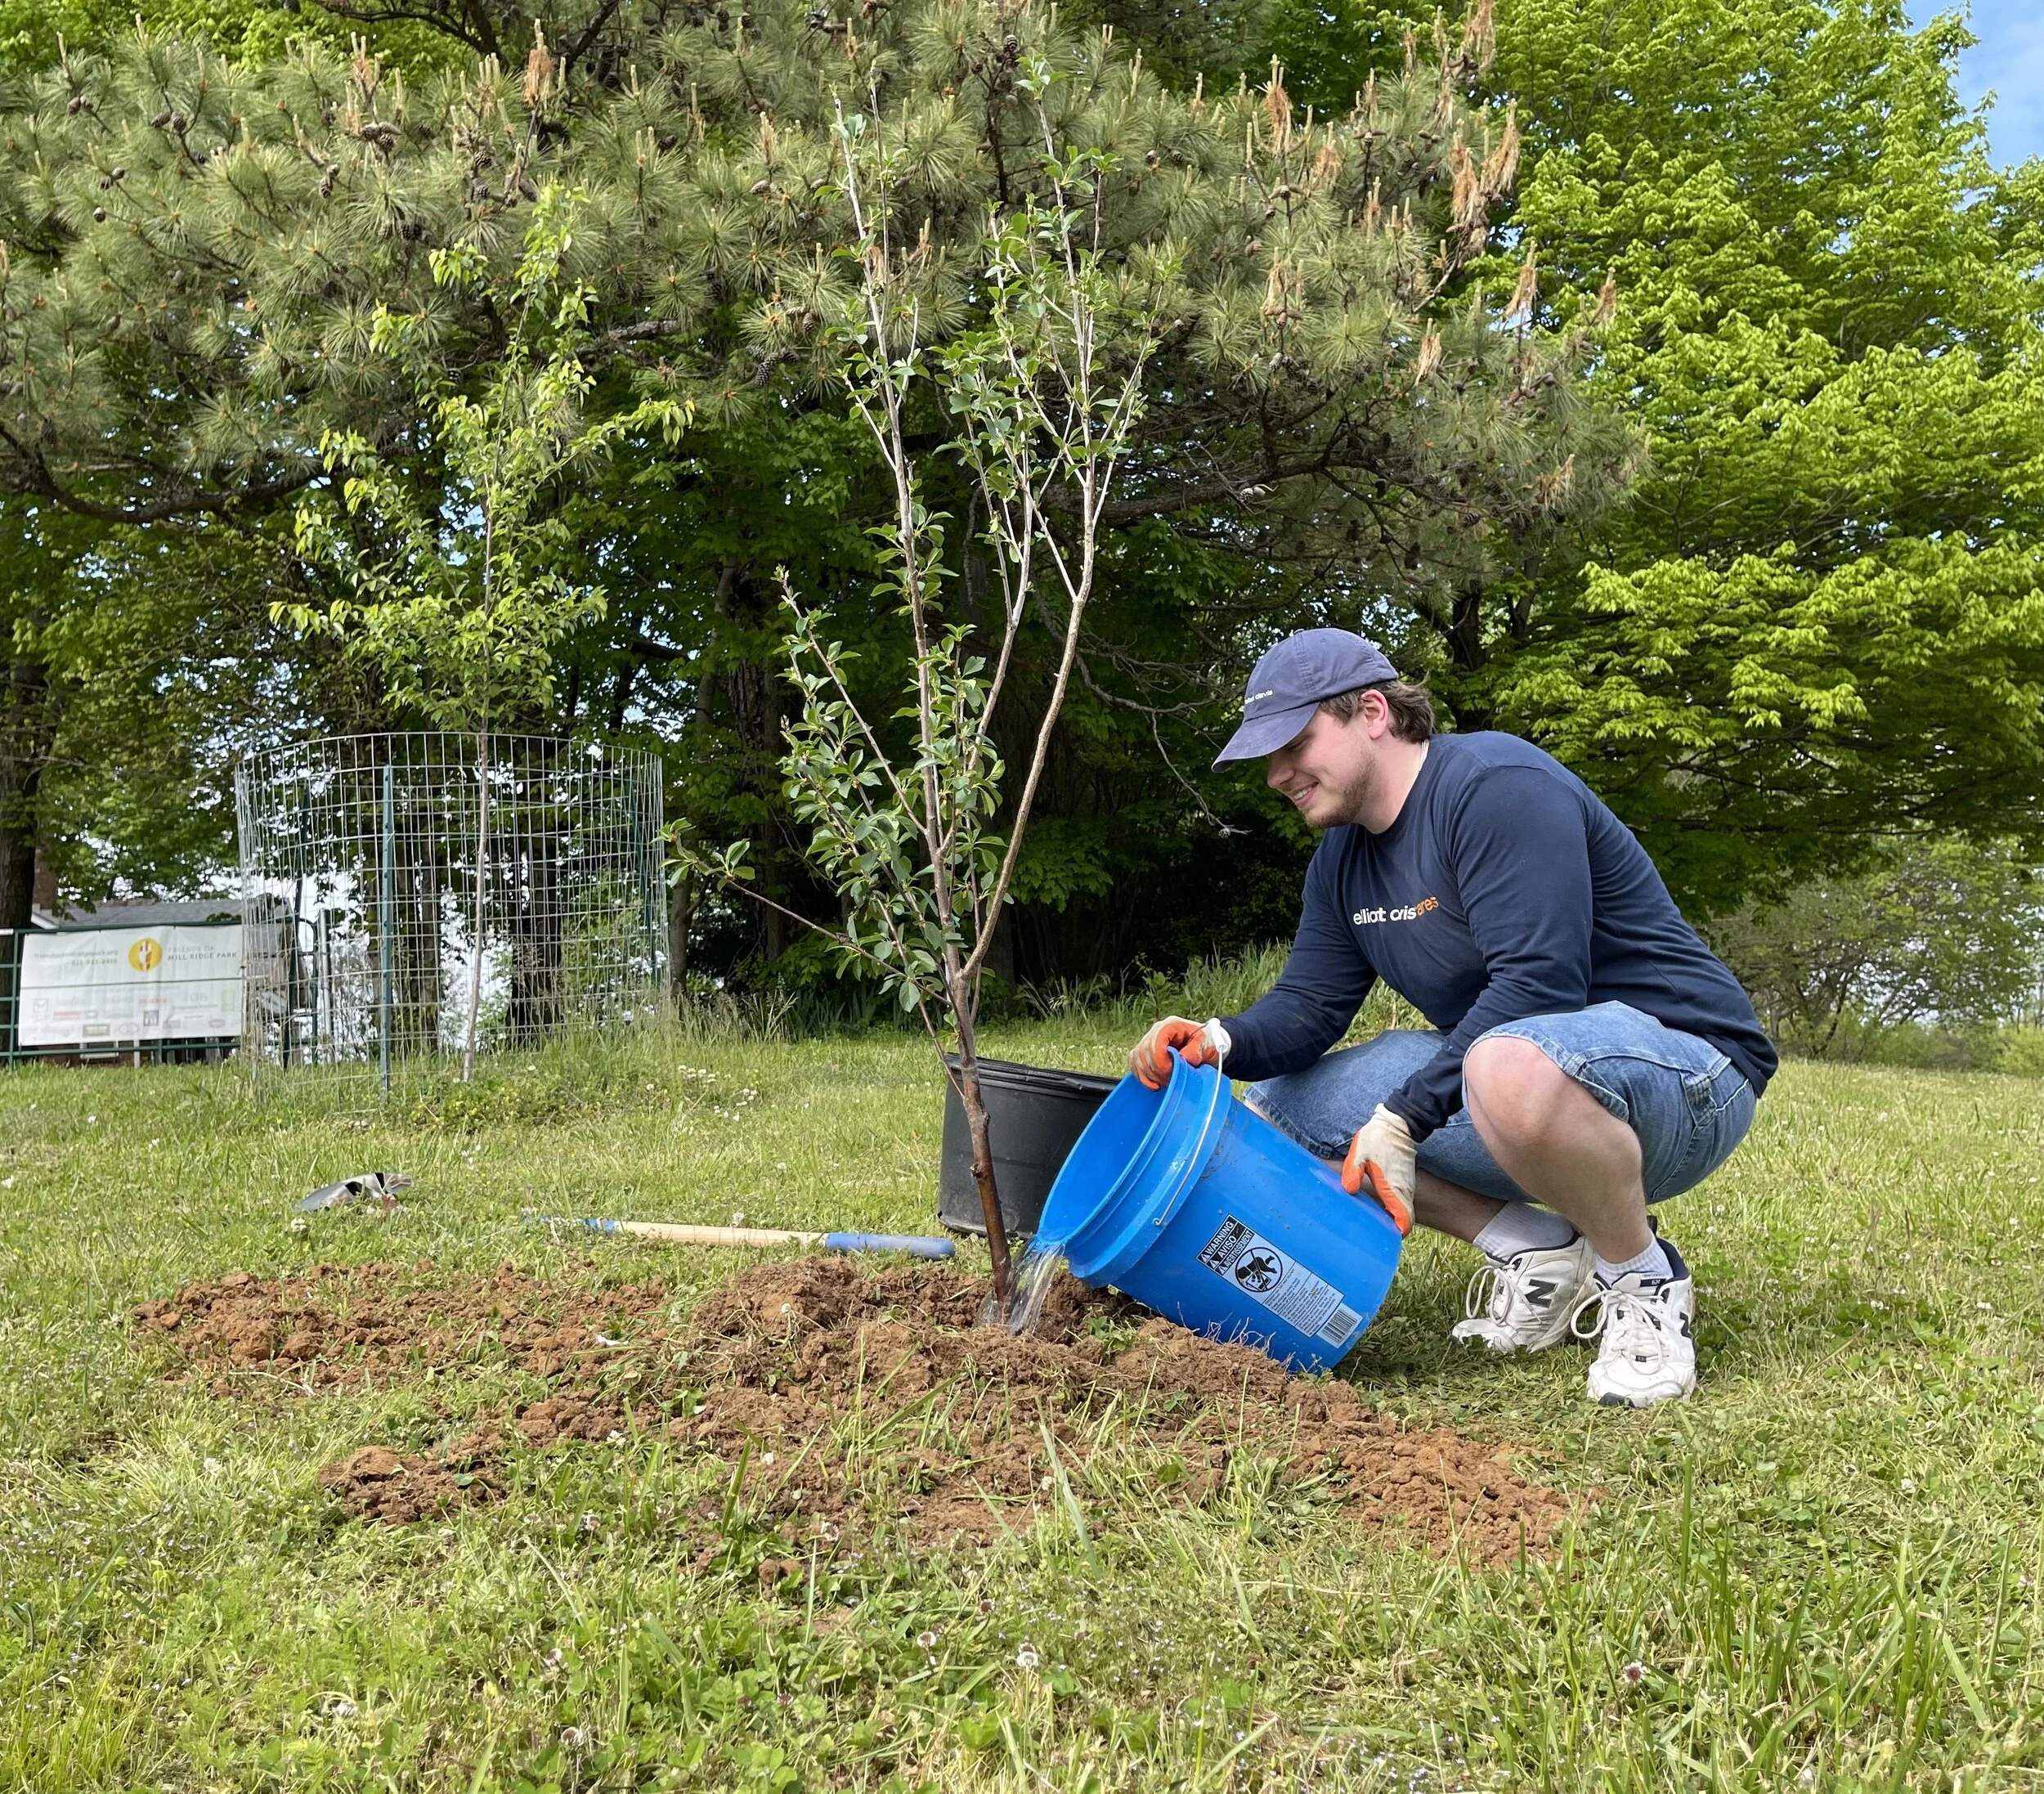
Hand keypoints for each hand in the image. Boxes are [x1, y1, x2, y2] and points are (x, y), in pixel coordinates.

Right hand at [1129, 1015, 1226, 1088]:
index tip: (1171, 1072)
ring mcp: (1149, 1040)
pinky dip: (1142, 1076)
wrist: (1209, 1046)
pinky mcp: (1146, 1052)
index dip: (1161, 1060)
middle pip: (1144, 1051)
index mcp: (1171, 1025)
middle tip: (1171, 1080)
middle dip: (1157, 1070)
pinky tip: (1153, 1085)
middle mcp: (1156, 1030)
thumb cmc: (1209, 1043)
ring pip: (1138, 1058)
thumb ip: (1195, 1051)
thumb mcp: (1207, 1045)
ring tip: (1165, 1082)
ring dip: (1149, 1075)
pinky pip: (1135, 1063)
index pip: (1155, 1042)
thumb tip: (1182, 1060)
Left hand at [1342, 1104, 1415, 1236]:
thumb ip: (1353, 1171)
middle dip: (1391, 1231)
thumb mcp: (1360, 1152)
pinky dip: (1393, 1210)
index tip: (1381, 1238)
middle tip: (1371, 1235)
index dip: (1395, 1233)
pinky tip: (1375, 1209)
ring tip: (1370, 1224)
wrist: (1397, 1124)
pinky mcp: (1404, 1182)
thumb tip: (1349, 1190)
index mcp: (1393, 1188)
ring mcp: (1406, 1187)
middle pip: (1404, 1221)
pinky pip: (1402, 1203)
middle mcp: (1404, 1191)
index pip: (1404, 1220)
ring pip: (1404, 1212)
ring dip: (1392, 1220)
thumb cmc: (1378, 1138)